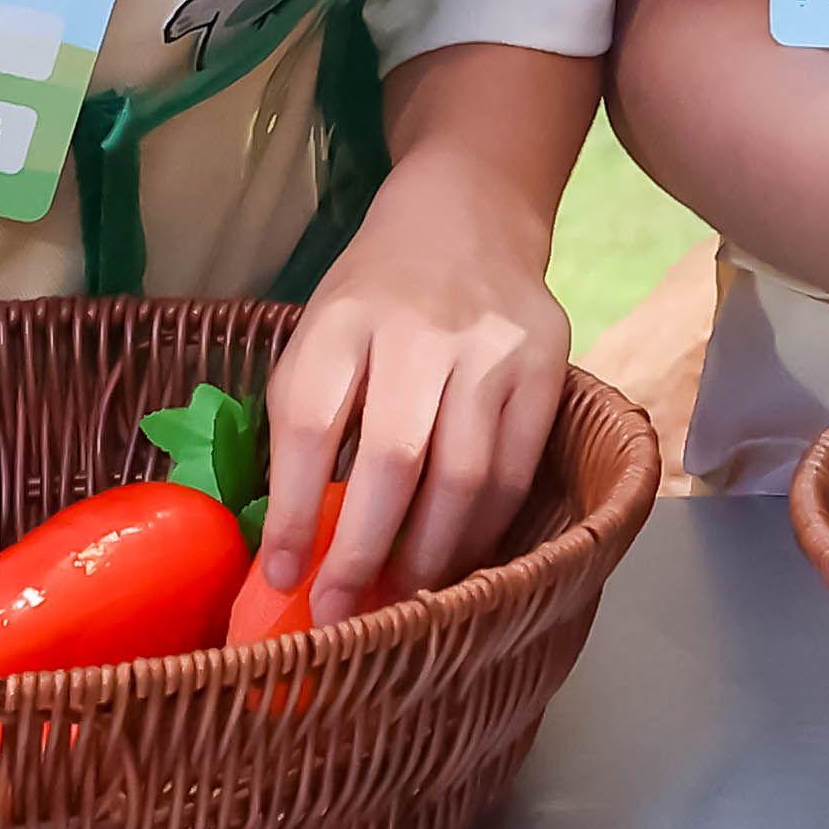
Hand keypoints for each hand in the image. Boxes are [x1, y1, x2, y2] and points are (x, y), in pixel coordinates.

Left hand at [252, 166, 576, 627]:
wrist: (467, 215)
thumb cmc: (374, 296)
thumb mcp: (319, 335)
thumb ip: (304, 423)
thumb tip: (289, 547)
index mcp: (344, 320)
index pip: (311, 425)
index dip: (295, 512)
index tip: (281, 577)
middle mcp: (421, 329)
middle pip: (396, 460)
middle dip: (363, 553)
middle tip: (341, 614)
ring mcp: (493, 346)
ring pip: (467, 476)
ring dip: (430, 554)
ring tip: (402, 597)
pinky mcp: (546, 363)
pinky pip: (517, 468)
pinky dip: (484, 527)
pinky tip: (455, 555)